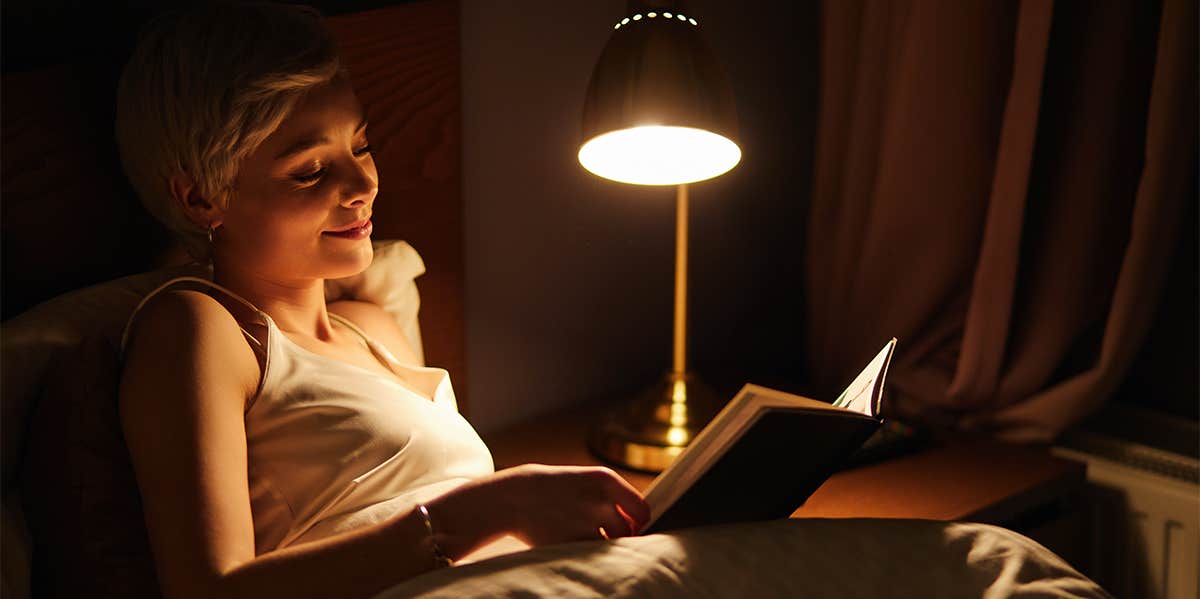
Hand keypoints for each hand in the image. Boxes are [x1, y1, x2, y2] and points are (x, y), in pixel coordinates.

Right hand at [426, 464, 649, 556]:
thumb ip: (614, 499)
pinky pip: (590, 556)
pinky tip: (571, 542)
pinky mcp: (570, 543)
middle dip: (619, 536)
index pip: (642, 509)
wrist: (513, 497)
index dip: (639, 521)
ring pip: (609, 545)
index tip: (632, 525)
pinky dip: (586, 554)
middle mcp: (599, 501)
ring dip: (603, 546)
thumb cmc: (554, 488)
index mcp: (605, 480)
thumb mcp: (586, 482)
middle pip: (627, 531)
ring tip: (582, 535)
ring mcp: (584, 524)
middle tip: (602, 532)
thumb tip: (641, 522)